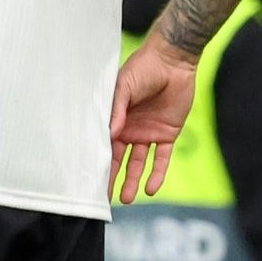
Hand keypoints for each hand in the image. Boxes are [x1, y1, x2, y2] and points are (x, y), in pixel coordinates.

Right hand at [111, 36, 202, 197]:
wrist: (172, 61)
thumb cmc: (143, 69)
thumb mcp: (124, 86)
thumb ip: (117, 109)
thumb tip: (111, 134)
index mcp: (115, 119)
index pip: (104, 145)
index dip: (98, 161)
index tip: (90, 180)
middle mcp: (129, 130)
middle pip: (118, 159)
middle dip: (112, 178)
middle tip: (105, 199)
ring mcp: (148, 133)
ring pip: (139, 163)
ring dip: (133, 180)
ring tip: (127, 199)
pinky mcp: (167, 134)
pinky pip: (162, 158)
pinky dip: (158, 173)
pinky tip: (152, 189)